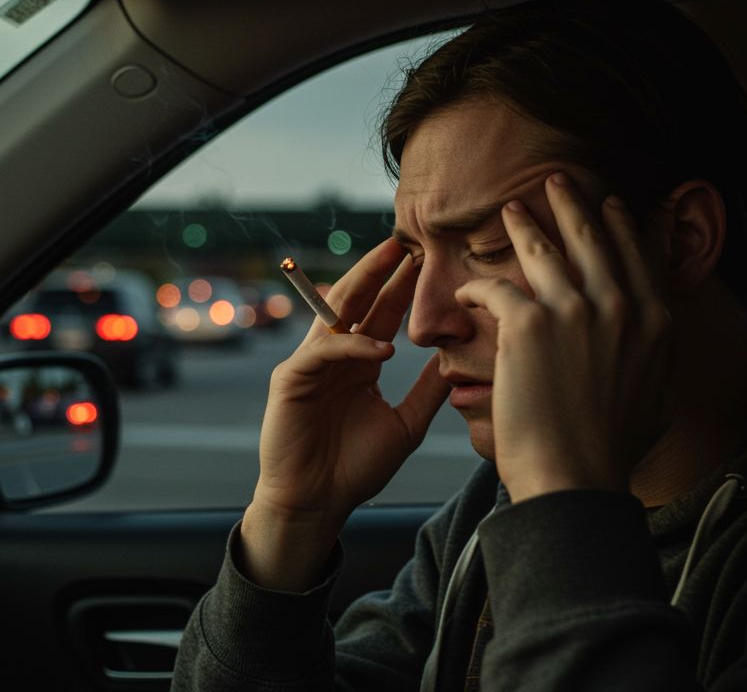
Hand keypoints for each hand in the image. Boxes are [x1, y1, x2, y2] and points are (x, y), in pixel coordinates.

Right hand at [240, 238, 448, 589]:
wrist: (317, 503)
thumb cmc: (355, 469)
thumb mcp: (405, 424)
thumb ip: (426, 391)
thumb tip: (456, 361)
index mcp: (358, 363)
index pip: (380, 313)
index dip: (401, 287)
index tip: (428, 261)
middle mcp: (333, 357)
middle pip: (356, 302)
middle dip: (380, 271)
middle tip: (406, 243)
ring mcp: (309, 365)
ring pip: (335, 314)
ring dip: (363, 286)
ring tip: (391, 262)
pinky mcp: (290, 380)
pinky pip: (324, 352)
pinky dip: (352, 348)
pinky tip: (381, 349)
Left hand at [454, 173, 671, 501]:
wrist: (576, 476)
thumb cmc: (611, 452)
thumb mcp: (656, 400)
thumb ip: (655, 364)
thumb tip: (658, 351)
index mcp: (654, 323)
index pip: (638, 257)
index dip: (622, 227)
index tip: (611, 206)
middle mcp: (620, 307)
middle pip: (595, 238)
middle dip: (574, 204)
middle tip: (558, 181)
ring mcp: (576, 310)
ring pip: (545, 249)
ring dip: (524, 225)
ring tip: (510, 209)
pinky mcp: (529, 322)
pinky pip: (496, 286)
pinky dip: (476, 285)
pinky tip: (465, 286)